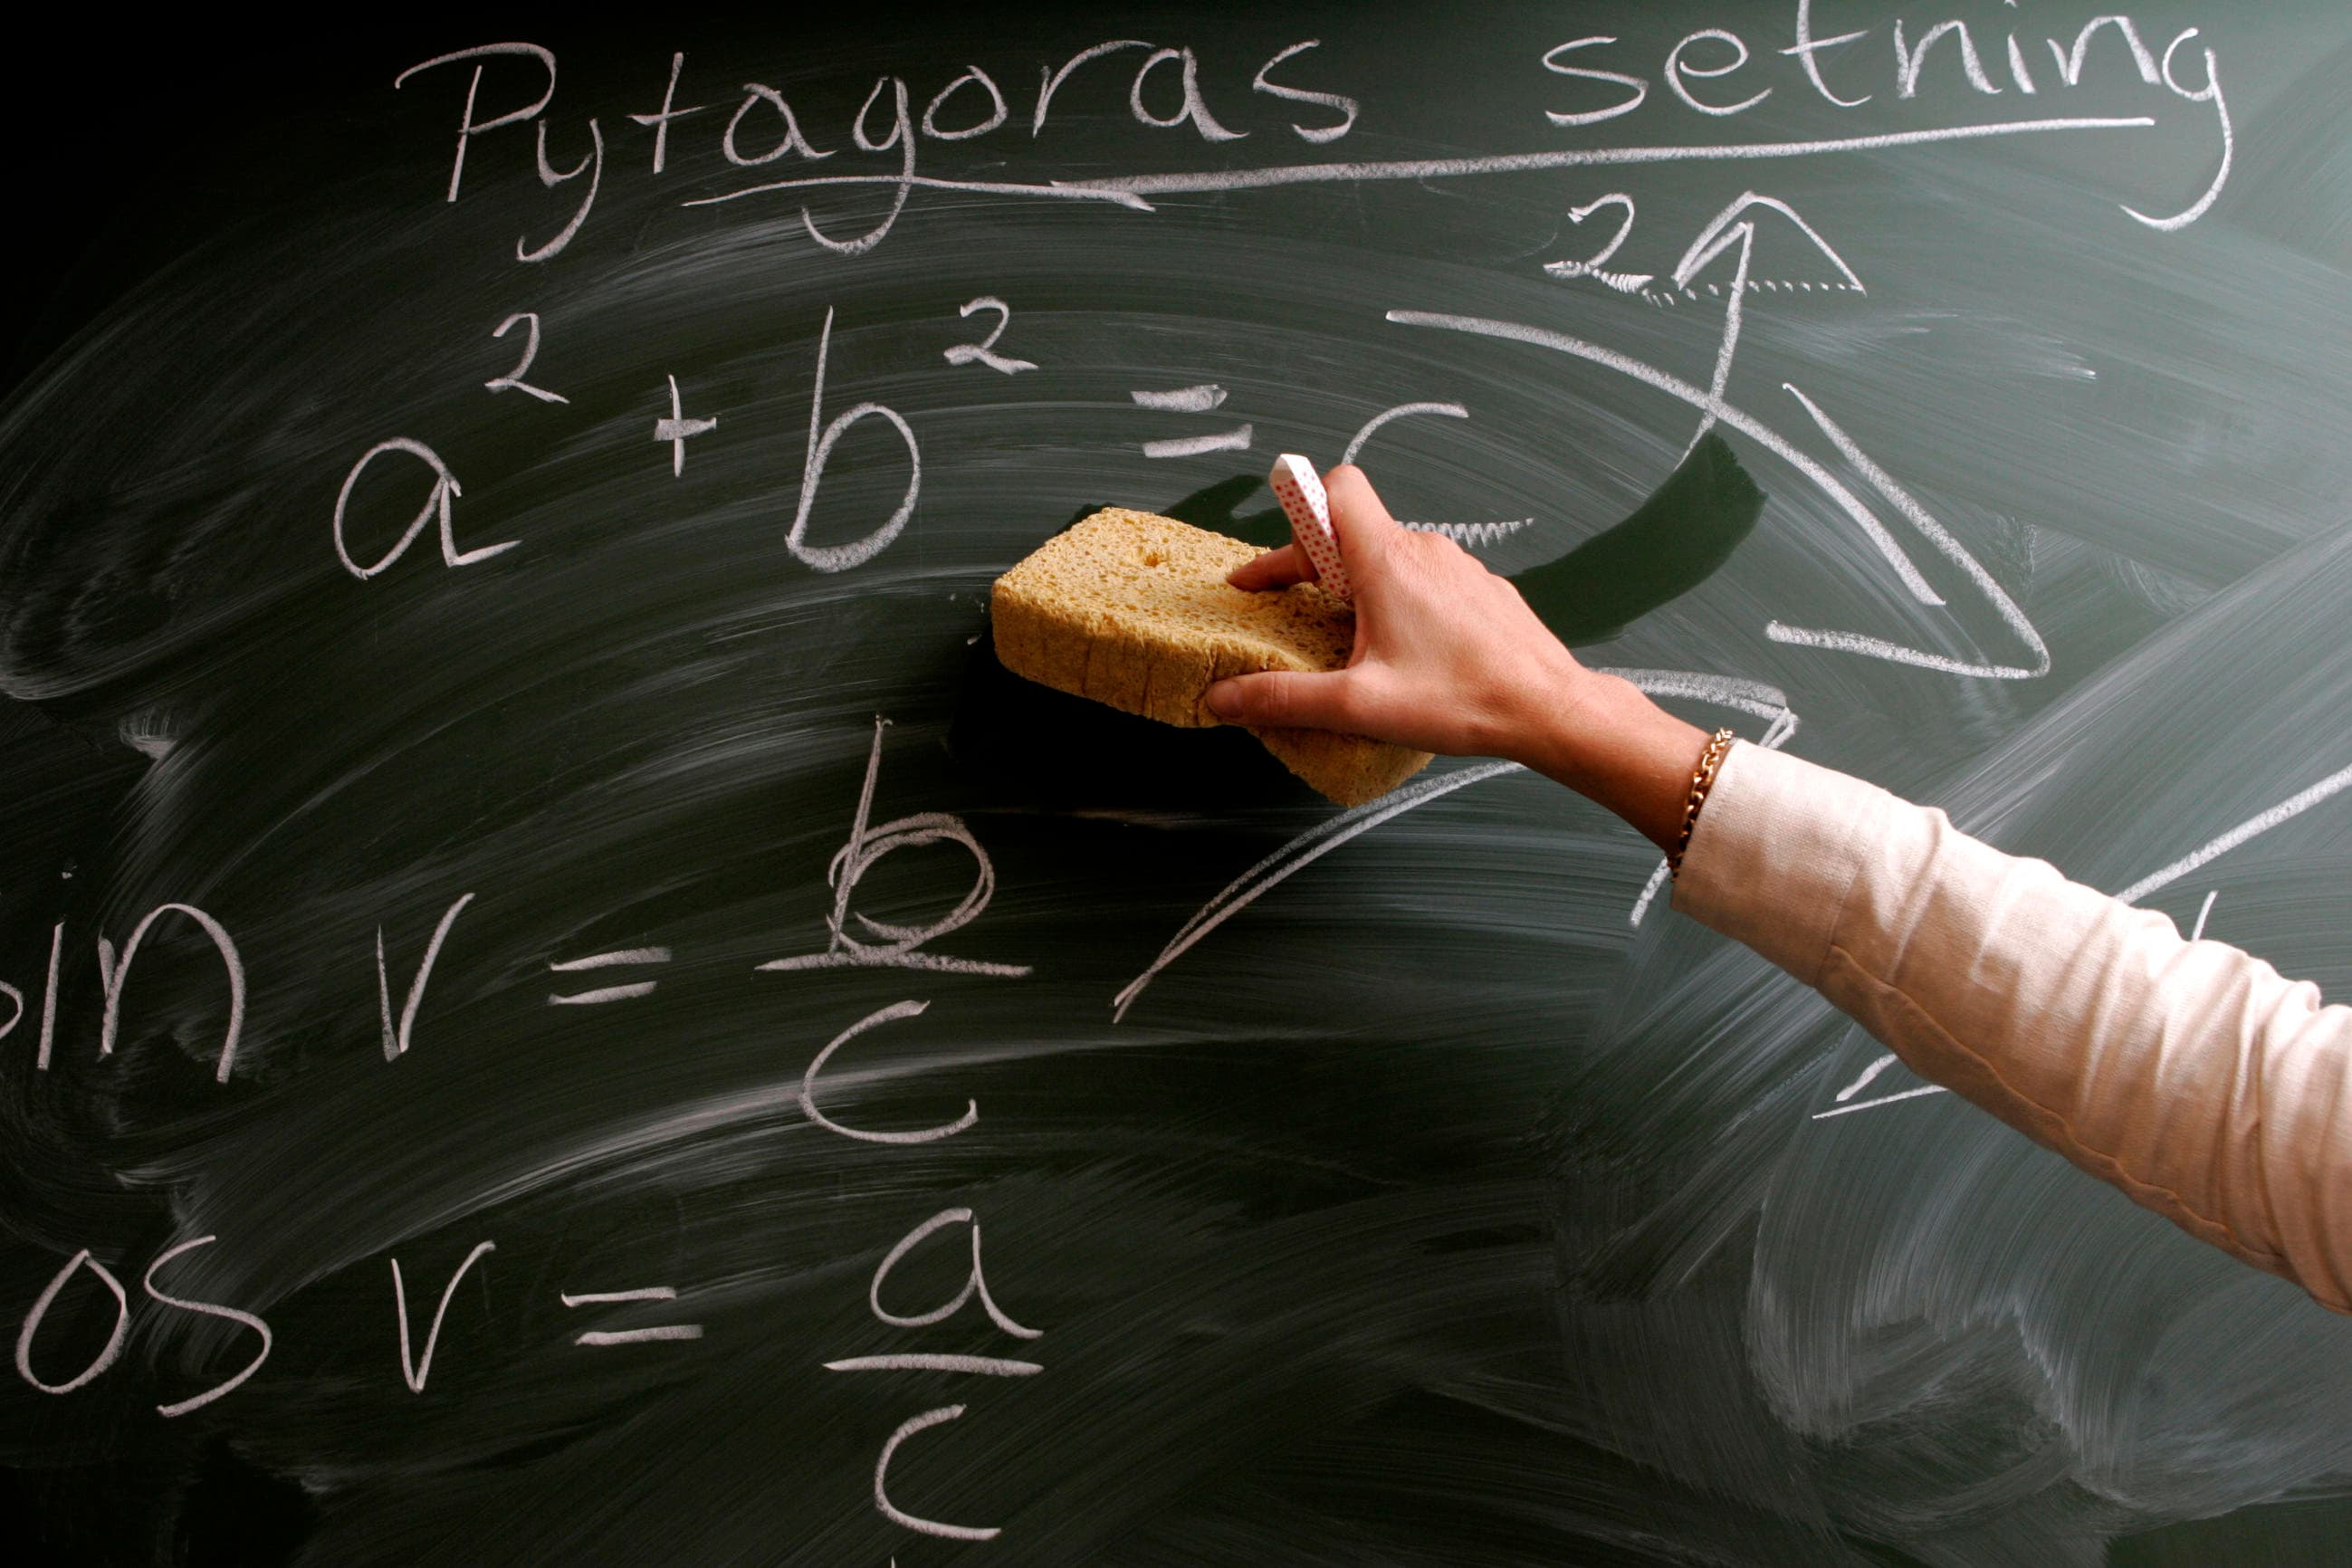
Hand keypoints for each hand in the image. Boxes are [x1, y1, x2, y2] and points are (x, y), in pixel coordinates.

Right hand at [1203, 465, 1708, 849]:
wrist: (1550, 708)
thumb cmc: (1465, 700)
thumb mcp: (1359, 706)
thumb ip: (1283, 699)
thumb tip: (1223, 698)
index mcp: (1388, 561)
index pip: (1334, 490)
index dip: (1293, 516)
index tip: (1271, 570)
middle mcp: (1424, 550)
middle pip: (1352, 532)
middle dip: (1313, 569)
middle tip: (1290, 613)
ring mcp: (1458, 567)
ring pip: (1390, 557)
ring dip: (1357, 588)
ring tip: (1347, 640)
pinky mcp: (1481, 590)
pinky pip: (1425, 580)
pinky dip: (1398, 603)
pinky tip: (1403, 651)